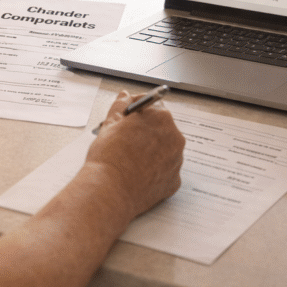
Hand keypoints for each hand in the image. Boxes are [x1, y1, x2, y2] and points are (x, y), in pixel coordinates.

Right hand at [84, 90, 185, 222]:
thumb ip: (121, 105)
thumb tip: (125, 97)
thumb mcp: (110, 123)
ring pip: (164, 149)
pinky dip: (154, 170)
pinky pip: (165, 170)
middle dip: (146, 130)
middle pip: (161, 127)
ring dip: (152, 150)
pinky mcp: (174, 181)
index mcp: (161, 118)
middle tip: (125, 139)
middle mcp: (175, 138)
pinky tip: (138, 173)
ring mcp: (177, 161)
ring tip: (130, 159)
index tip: (128, 115)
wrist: (110, 190)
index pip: (152, 104)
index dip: (137, 109)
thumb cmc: (109, 156)